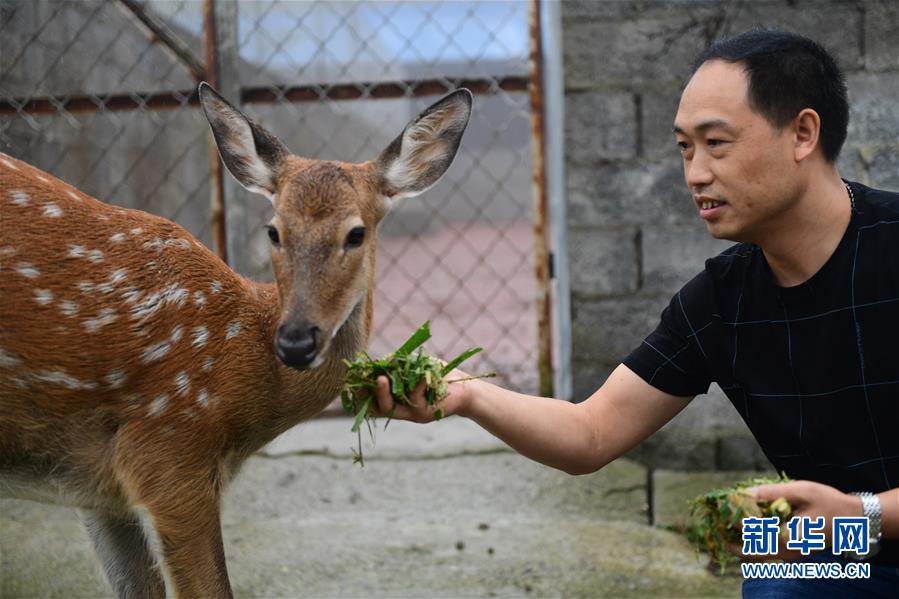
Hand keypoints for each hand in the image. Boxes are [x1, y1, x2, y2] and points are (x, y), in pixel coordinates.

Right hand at [371, 368, 473, 422]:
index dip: (361, 395)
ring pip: (392, 407)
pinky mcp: (425, 413)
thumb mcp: (416, 368)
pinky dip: (418, 384)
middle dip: (369, 394)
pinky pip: (416, 398)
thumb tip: (381, 361)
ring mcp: (412, 413)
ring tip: (381, 378)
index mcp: (397, 400)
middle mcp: (402, 410)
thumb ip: (399, 365)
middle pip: (379, 407)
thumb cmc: (439, 376)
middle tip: (362, 380)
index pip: (373, 401)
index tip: (351, 383)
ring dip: (384, 393)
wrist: (465, 389)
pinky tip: (422, 374)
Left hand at [729, 480, 861, 560]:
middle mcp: (787, 552)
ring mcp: (790, 555)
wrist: (855, 520)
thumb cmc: (829, 502)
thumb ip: (770, 493)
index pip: (750, 532)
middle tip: (716, 522)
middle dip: (730, 538)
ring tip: (727, 521)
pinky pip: (766, 550)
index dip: (733, 518)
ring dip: (741, 540)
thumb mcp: (800, 491)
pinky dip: (753, 540)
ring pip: (757, 553)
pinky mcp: (792, 552)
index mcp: (788, 537)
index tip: (722, 504)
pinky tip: (747, 524)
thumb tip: (743, 493)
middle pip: (749, 551)